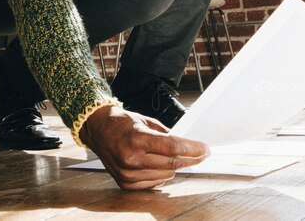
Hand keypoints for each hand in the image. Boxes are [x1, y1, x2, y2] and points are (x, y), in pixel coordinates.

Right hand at [79, 105, 208, 189]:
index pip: (173, 147)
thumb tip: (186, 145)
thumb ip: (165, 134)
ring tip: (181, 157)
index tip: (206, 148)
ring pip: (165, 175)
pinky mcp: (125, 183)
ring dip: (177, 167)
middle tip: (202, 154)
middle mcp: (132, 158)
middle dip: (191, 159)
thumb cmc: (123, 122)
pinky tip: (163, 166)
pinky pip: (153, 183)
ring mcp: (127, 173)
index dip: (193, 149)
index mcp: (137, 138)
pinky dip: (162, 175)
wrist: (98, 129)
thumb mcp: (146, 121)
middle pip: (172, 163)